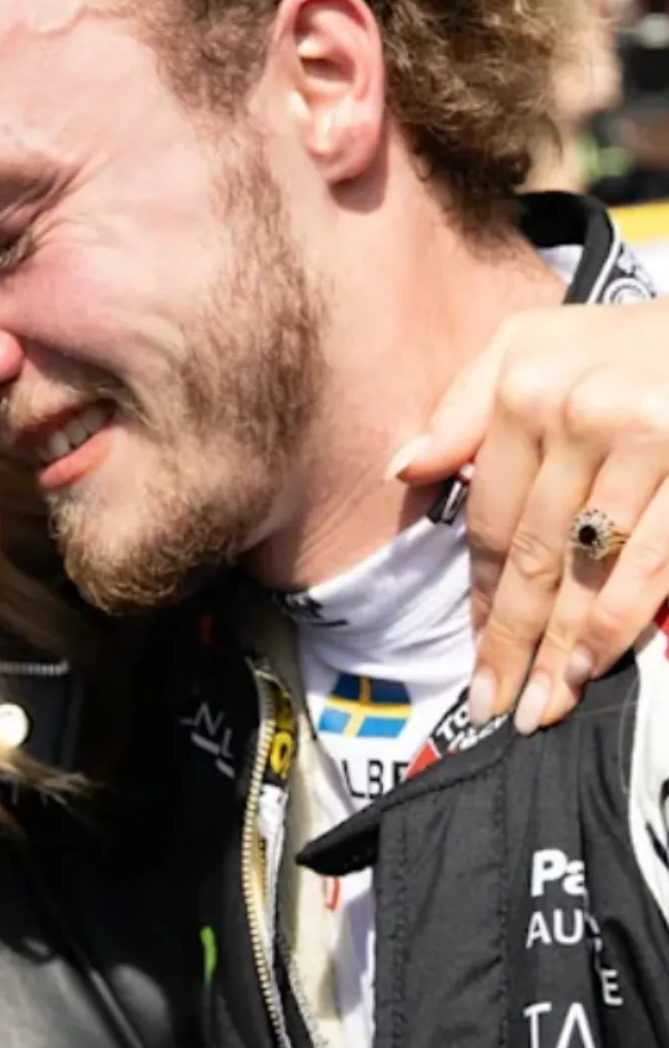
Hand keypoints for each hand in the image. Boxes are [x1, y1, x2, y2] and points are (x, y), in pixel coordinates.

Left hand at [393, 300, 668, 733]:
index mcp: (525, 390)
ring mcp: (647, 444)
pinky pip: (649, 569)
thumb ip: (465, 407)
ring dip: (558, 650)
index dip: (482, 590)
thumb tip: (403, 470)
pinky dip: (616, 626)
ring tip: (537, 708)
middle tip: (490, 703)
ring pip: (586, 571)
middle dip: (509, 638)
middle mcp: (579, 415)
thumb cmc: (627, 339)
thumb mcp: (531, 342)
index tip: (470, 649)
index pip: (491, 516)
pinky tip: (589, 669)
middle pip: (532, 554)